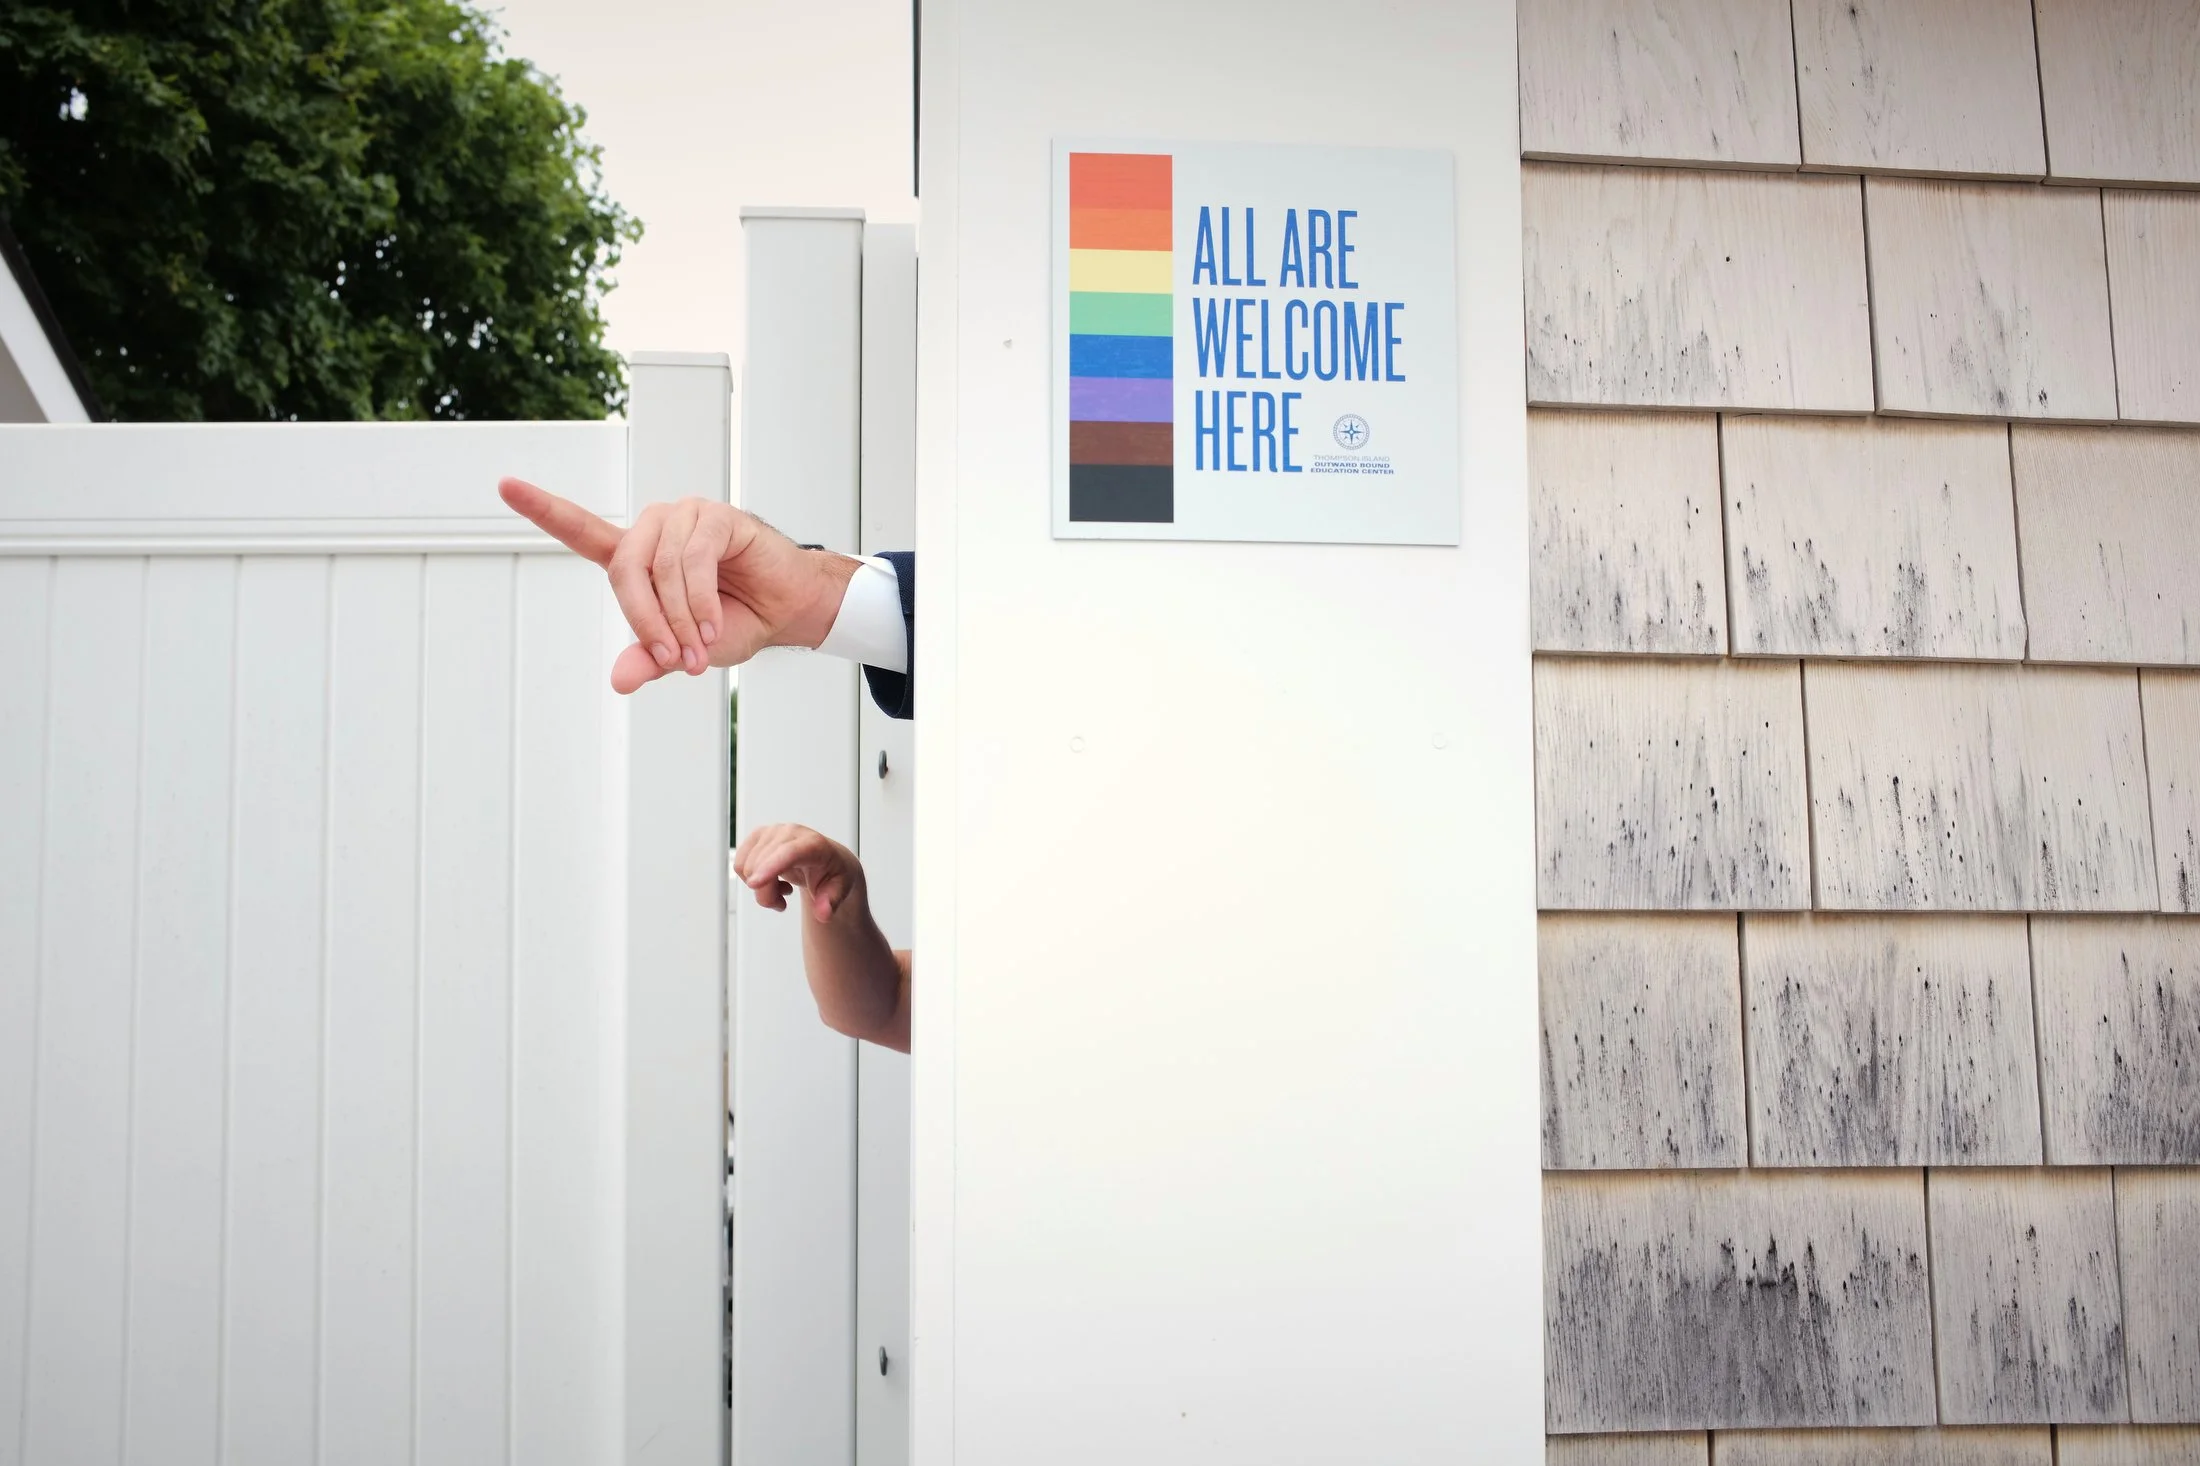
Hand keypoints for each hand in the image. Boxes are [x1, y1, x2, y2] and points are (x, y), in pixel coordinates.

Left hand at [498, 477, 856, 693]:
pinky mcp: (715, 517)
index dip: (543, 508)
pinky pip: (693, 560)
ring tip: (700, 648)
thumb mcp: (684, 651)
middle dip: (646, 620)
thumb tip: (619, 680)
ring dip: (680, 617)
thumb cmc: (734, 621)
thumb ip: (650, 658)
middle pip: (624, 569)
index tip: (505, 485)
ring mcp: (684, 518)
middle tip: (674, 659)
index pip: (581, 529)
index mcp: (636, 557)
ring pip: (660, 569)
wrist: (786, 610)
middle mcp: (654, 529)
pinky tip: (714, 623)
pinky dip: (701, 600)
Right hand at [733, 824, 865, 922]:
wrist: (826, 860)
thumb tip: (823, 913)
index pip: (789, 853)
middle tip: (784, 901)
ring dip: (760, 888)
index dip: (770, 867)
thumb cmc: (832, 873)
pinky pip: (739, 864)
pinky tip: (770, 878)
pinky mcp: (758, 835)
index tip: (754, 884)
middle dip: (767, 895)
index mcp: (813, 844)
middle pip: (761, 868)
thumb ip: (830, 903)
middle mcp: (790, 833)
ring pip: (746, 868)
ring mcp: (772, 832)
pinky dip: (751, 878)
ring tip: (780, 888)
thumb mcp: (839, 890)